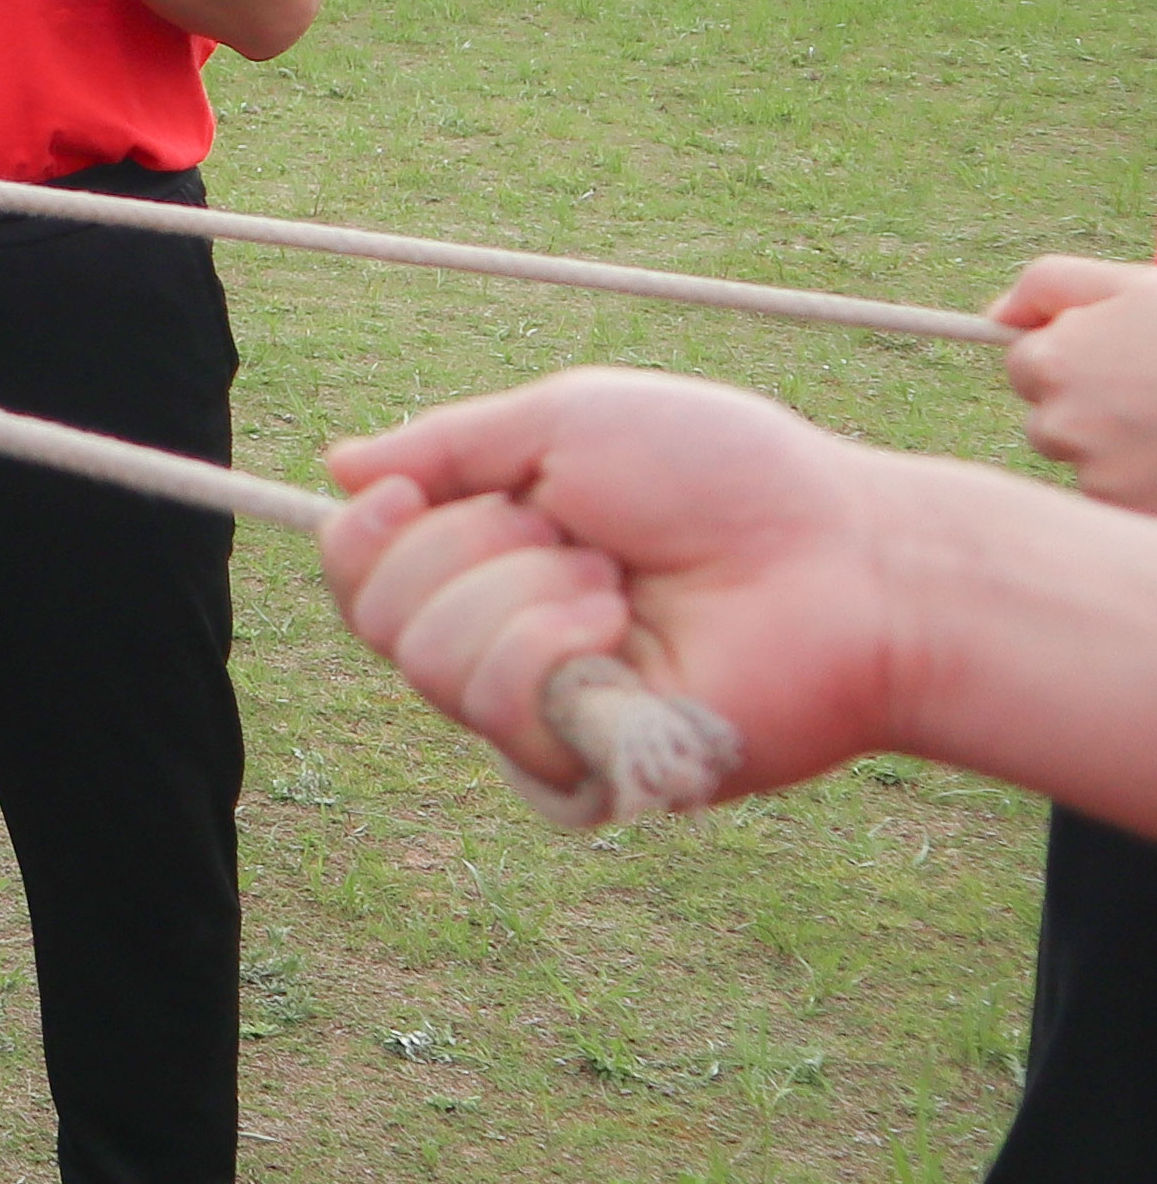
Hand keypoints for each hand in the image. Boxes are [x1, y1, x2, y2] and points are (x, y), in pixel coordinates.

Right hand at [319, 370, 912, 813]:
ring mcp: (541, 703)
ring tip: (615, 582)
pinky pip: (494, 709)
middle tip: (571, 531)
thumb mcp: (567, 421)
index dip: (363, 532)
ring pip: (425, 660)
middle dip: (461, 548)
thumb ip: (446, 446)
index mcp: (496, 552)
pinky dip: (546, 646)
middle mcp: (504, 632)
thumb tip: (338, 468)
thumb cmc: (729, 480)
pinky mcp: (581, 761)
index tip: (413, 492)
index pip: (360, 567)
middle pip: (374, 612)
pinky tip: (621, 627)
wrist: (844, 566)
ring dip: (517, 594)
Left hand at [996, 252, 1156, 510]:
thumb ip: (1050, 286)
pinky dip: (1145, 486)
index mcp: (1052, 363)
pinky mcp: (1128, 512)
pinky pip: (1120, 500)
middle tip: (1156, 392)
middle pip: (1050, 423)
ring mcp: (1097, 478)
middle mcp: (1060, 425)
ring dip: (1123, 453)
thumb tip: (994, 317)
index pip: (1025, 367)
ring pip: (1090, 466)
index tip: (1120, 356)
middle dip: (1093, 410)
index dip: (1073, 359)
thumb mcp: (1132, 284)